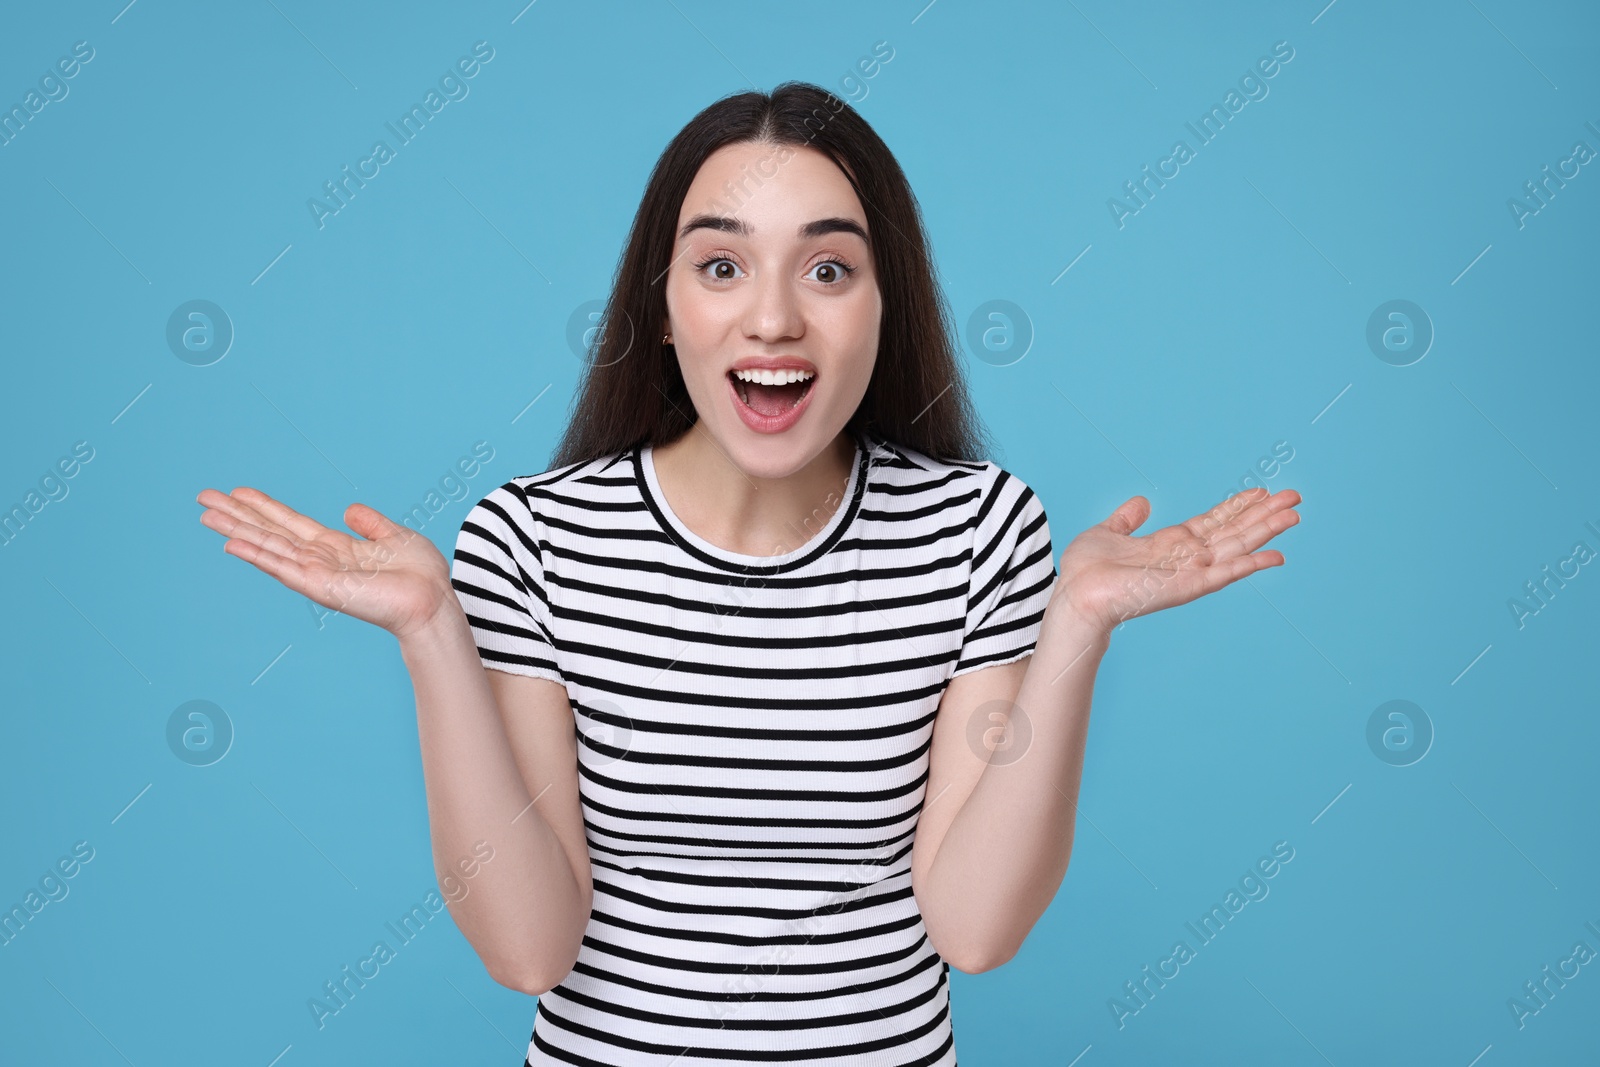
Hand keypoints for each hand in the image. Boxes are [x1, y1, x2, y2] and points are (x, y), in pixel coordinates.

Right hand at [196, 486, 453, 639]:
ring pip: (269, 547)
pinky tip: (232, 543)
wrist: (433, 601)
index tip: (237, 491)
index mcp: (335, 547)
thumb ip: (371, 524)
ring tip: (206, 516)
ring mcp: (317, 574)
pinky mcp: (322, 588)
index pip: (290, 523)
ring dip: (237, 531)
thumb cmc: (420, 575)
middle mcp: (320, 560)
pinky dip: (258, 556)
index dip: (264, 506)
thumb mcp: (394, 536)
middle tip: (203, 498)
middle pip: (270, 532)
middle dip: (237, 515)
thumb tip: (350, 509)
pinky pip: (284, 568)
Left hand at [1052, 486, 1300, 635]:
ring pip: (1237, 548)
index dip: (1238, 506)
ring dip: (1266, 532)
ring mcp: (1190, 573)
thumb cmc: (1086, 571)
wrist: (1075, 594)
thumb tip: (1142, 502)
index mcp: (1170, 544)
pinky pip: (1225, 574)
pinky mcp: (1187, 587)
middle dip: (1264, 514)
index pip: (1214, 522)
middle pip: (1234, 532)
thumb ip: (1127, 519)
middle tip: (1295, 497)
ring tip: (1294, 515)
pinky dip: (1251, 565)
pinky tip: (1277, 556)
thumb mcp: (1107, 532)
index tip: (1262, 490)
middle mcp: (1186, 558)